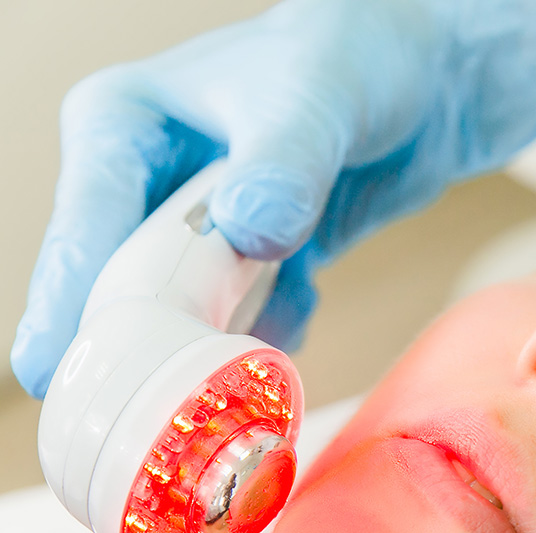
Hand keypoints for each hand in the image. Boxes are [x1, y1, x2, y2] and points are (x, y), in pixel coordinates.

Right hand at [12, 0, 535, 397]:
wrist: (421, 85)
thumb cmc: (356, 60)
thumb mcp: (316, 99)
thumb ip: (283, 165)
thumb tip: (246, 230)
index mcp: (128, 128)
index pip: (85, 228)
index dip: (67, 306)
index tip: (51, 375)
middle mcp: (153, 184)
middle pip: (124, 287)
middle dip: (147, 345)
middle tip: (158, 408)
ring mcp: (204, 229)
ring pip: (187, 314)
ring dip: (218, 349)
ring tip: (245, 369)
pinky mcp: (250, 261)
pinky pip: (248, 321)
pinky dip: (275, 332)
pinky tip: (304, 299)